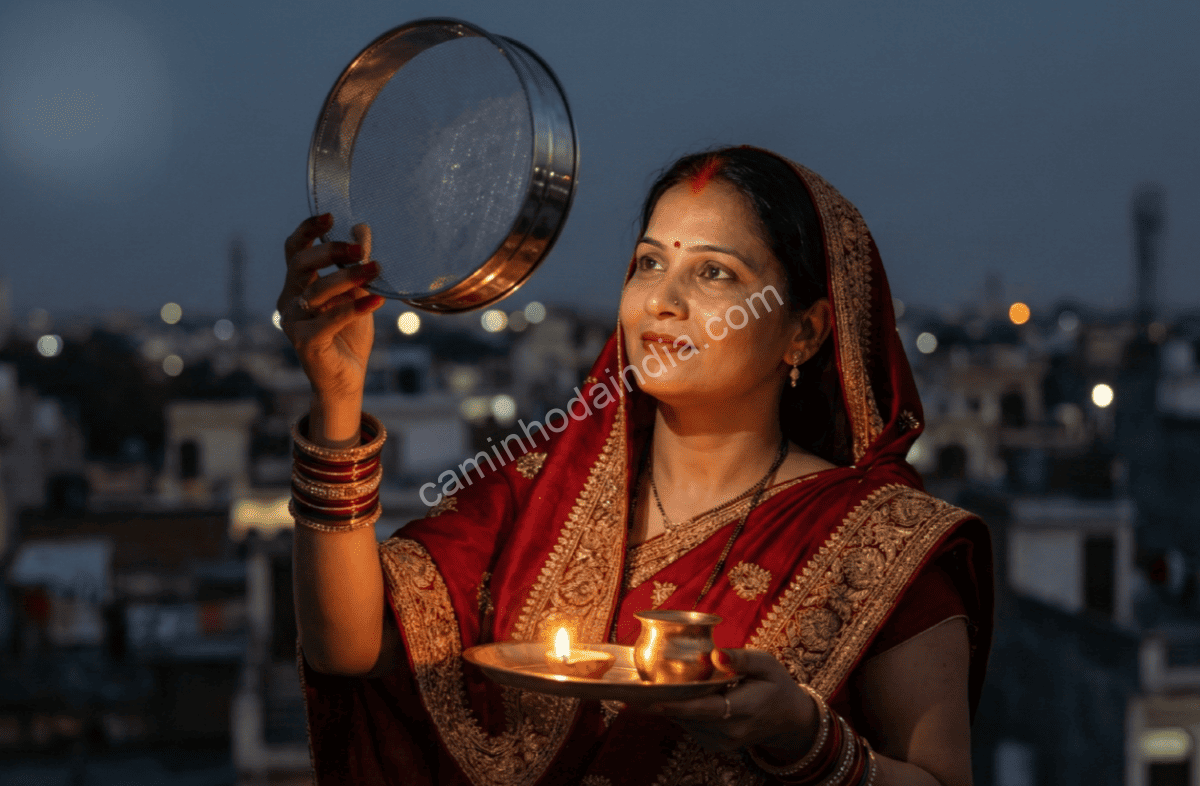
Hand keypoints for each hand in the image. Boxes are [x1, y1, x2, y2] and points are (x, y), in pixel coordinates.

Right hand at [278, 214, 384, 407]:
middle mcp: (290, 301)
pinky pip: (330, 319)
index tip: (331, 216)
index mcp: (297, 286)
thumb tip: (362, 229)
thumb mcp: (356, 295)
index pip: (294, 251)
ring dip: (348, 277)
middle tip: (360, 248)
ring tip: (375, 268)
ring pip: (317, 291)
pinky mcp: (306, 342)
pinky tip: (377, 301)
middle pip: (300, 265)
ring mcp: (294, 323)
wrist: (346, 379)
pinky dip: (354, 308)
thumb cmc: (349, 335)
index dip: (308, 231)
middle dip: (331, 252)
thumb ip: (357, 266)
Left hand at [634, 648, 817, 756]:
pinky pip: (690, 727)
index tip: (653, 698)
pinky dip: (679, 712)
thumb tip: (715, 655)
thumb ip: (741, 658)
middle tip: (631, 691)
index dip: (678, 705)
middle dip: (661, 703)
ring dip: (668, 707)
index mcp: (746, 709)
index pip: (706, 709)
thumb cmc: (776, 685)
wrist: (789, 720)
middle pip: (688, 717)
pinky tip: (668, 697)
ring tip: (644, 690)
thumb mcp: (766, 663)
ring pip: (685, 723)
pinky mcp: (715, 745)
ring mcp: (723, 743)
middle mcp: (732, 731)